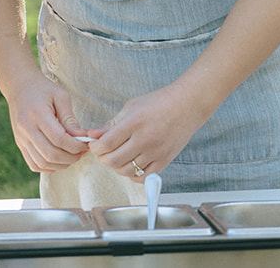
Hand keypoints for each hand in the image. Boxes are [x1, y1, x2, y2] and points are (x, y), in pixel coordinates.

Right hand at [4, 72, 93, 172]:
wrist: (19, 86)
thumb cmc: (43, 89)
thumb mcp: (60, 97)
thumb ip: (70, 119)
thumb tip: (81, 138)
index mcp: (37, 114)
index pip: (59, 139)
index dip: (75, 146)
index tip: (85, 144)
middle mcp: (26, 129)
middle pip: (50, 154)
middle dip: (70, 157)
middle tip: (81, 152)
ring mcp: (21, 138)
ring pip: (42, 162)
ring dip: (60, 164)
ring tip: (71, 156)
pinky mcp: (19, 144)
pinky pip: (34, 164)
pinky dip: (48, 167)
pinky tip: (58, 160)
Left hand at [87, 84, 203, 178]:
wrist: (186, 105)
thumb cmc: (158, 103)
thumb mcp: (131, 107)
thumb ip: (111, 124)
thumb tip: (92, 135)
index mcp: (134, 123)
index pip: (106, 144)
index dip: (95, 148)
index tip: (95, 145)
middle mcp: (144, 140)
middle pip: (114, 161)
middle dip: (103, 158)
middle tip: (104, 151)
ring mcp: (155, 152)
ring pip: (127, 171)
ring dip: (116, 167)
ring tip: (118, 156)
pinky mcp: (165, 160)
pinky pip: (143, 177)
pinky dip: (133, 175)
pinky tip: (131, 165)